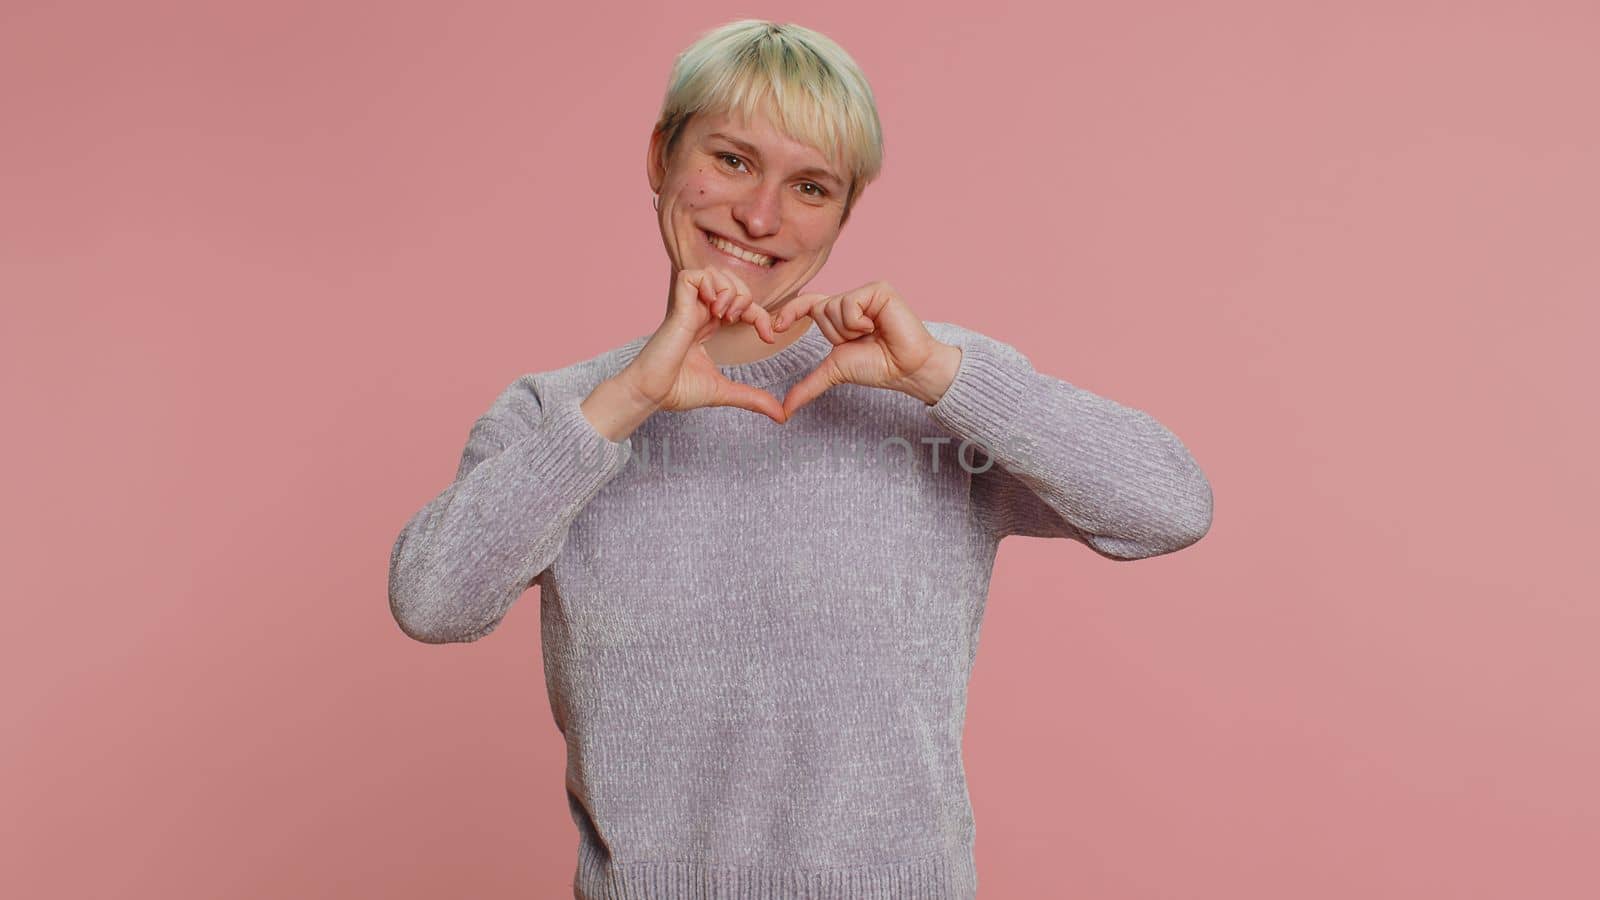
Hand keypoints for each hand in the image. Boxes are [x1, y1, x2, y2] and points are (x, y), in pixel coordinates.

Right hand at [618, 266, 787, 423]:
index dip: (761, 315)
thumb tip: (781, 415)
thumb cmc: (678, 391)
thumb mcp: (725, 392)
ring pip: (715, 273)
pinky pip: (693, 275)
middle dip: (746, 296)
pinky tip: (713, 307)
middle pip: (730, 281)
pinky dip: (709, 284)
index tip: (769, 338)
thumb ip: (753, 398)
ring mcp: (688, 307)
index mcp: (709, 325)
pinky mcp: (677, 306)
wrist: (653, 394)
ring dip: (730, 290)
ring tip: (726, 315)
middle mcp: (699, 312)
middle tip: (741, 321)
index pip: (742, 305)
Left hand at [771, 280, 960, 416]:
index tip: (775, 329)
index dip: (789, 312)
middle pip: (820, 309)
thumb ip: (808, 386)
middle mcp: (851, 300)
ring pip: (833, 306)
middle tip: (861, 341)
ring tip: (872, 334)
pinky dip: (858, 322)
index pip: (807, 304)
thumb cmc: (877, 367)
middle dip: (836, 334)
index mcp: (840, 316)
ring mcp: (865, 293)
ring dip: (849, 330)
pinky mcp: (879, 289)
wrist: (906, 369)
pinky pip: (850, 303)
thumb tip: (784, 411)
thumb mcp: (834, 372)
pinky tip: (877, 326)